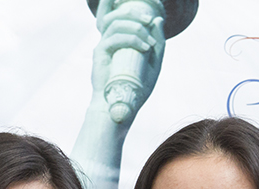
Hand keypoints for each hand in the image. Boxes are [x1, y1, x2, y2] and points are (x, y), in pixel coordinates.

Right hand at [91, 0, 165, 118]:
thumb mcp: (153, 64)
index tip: (136, 6)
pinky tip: (145, 48)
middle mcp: (107, 41)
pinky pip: (114, 38)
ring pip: (116, 24)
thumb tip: (158, 19)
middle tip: (150, 21)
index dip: (114, 3)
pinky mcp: (100, 54)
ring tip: (150, 42)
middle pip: (116, 15)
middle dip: (134, 14)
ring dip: (136, 28)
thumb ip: (157, 43)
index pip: (113, 15)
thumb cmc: (136, 89)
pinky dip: (132, 40)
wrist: (122, 107)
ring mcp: (102, 46)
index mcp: (117, 42)